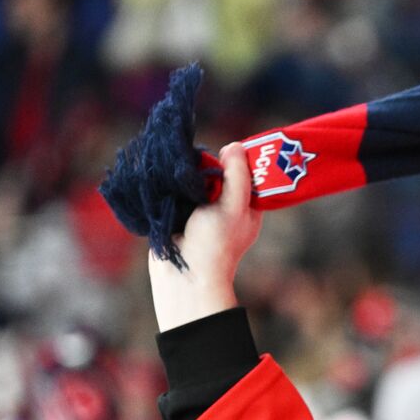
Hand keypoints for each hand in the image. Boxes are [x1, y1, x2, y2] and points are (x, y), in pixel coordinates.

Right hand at [148, 142, 263, 331]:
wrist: (183, 273)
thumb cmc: (215, 244)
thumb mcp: (234, 206)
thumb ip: (238, 176)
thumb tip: (234, 146)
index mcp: (248, 208)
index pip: (248, 174)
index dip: (239, 160)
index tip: (226, 150)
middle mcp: (228, 208)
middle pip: (222, 173)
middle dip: (211, 164)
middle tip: (201, 157)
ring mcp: (203, 210)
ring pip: (199, 180)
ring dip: (191, 172)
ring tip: (183, 163)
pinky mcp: (181, 213)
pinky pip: (181, 189)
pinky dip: (176, 181)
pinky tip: (171, 173)